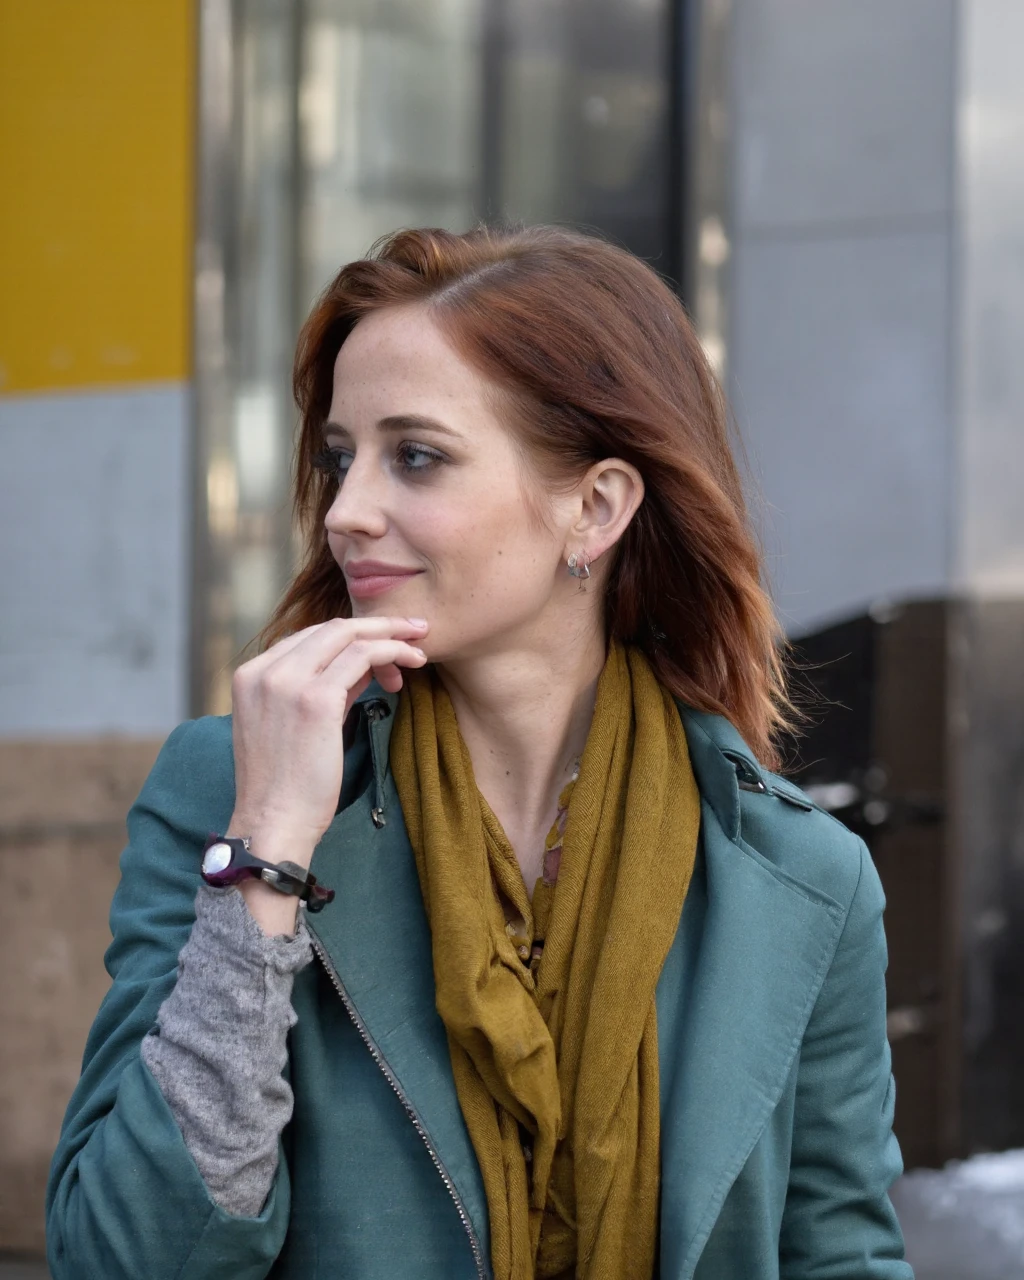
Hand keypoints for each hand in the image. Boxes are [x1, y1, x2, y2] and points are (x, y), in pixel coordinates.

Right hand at [226, 616, 427, 933]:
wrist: (273, 824)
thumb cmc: (287, 786)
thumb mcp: (295, 726)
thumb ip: (322, 690)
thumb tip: (362, 667)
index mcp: (250, 675)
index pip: (308, 637)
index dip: (351, 637)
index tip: (383, 644)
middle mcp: (264, 670)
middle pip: (329, 628)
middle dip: (378, 625)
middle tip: (415, 632)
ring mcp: (286, 681)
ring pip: (349, 635)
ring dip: (390, 636)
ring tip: (420, 651)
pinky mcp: (316, 698)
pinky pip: (363, 655)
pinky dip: (392, 651)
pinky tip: (413, 664)